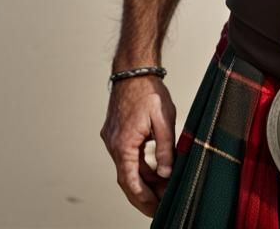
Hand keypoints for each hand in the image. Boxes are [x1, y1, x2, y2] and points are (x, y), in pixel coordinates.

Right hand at [100, 75, 177, 216]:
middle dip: (143, 195)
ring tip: (163, 189)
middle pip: (127, 178)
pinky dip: (140, 165)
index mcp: (123, 144)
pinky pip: (127, 156)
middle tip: (159, 207)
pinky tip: (155, 171)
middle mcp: (113, 144)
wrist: (134, 69)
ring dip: (144, 180)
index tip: (155, 209)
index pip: (130, 181)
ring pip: (128, 167)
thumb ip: (165, 149)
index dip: (143, 198)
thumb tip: (166, 174)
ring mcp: (113, 138)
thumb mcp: (163, 120)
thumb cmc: (148, 90)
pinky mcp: (117, 132)